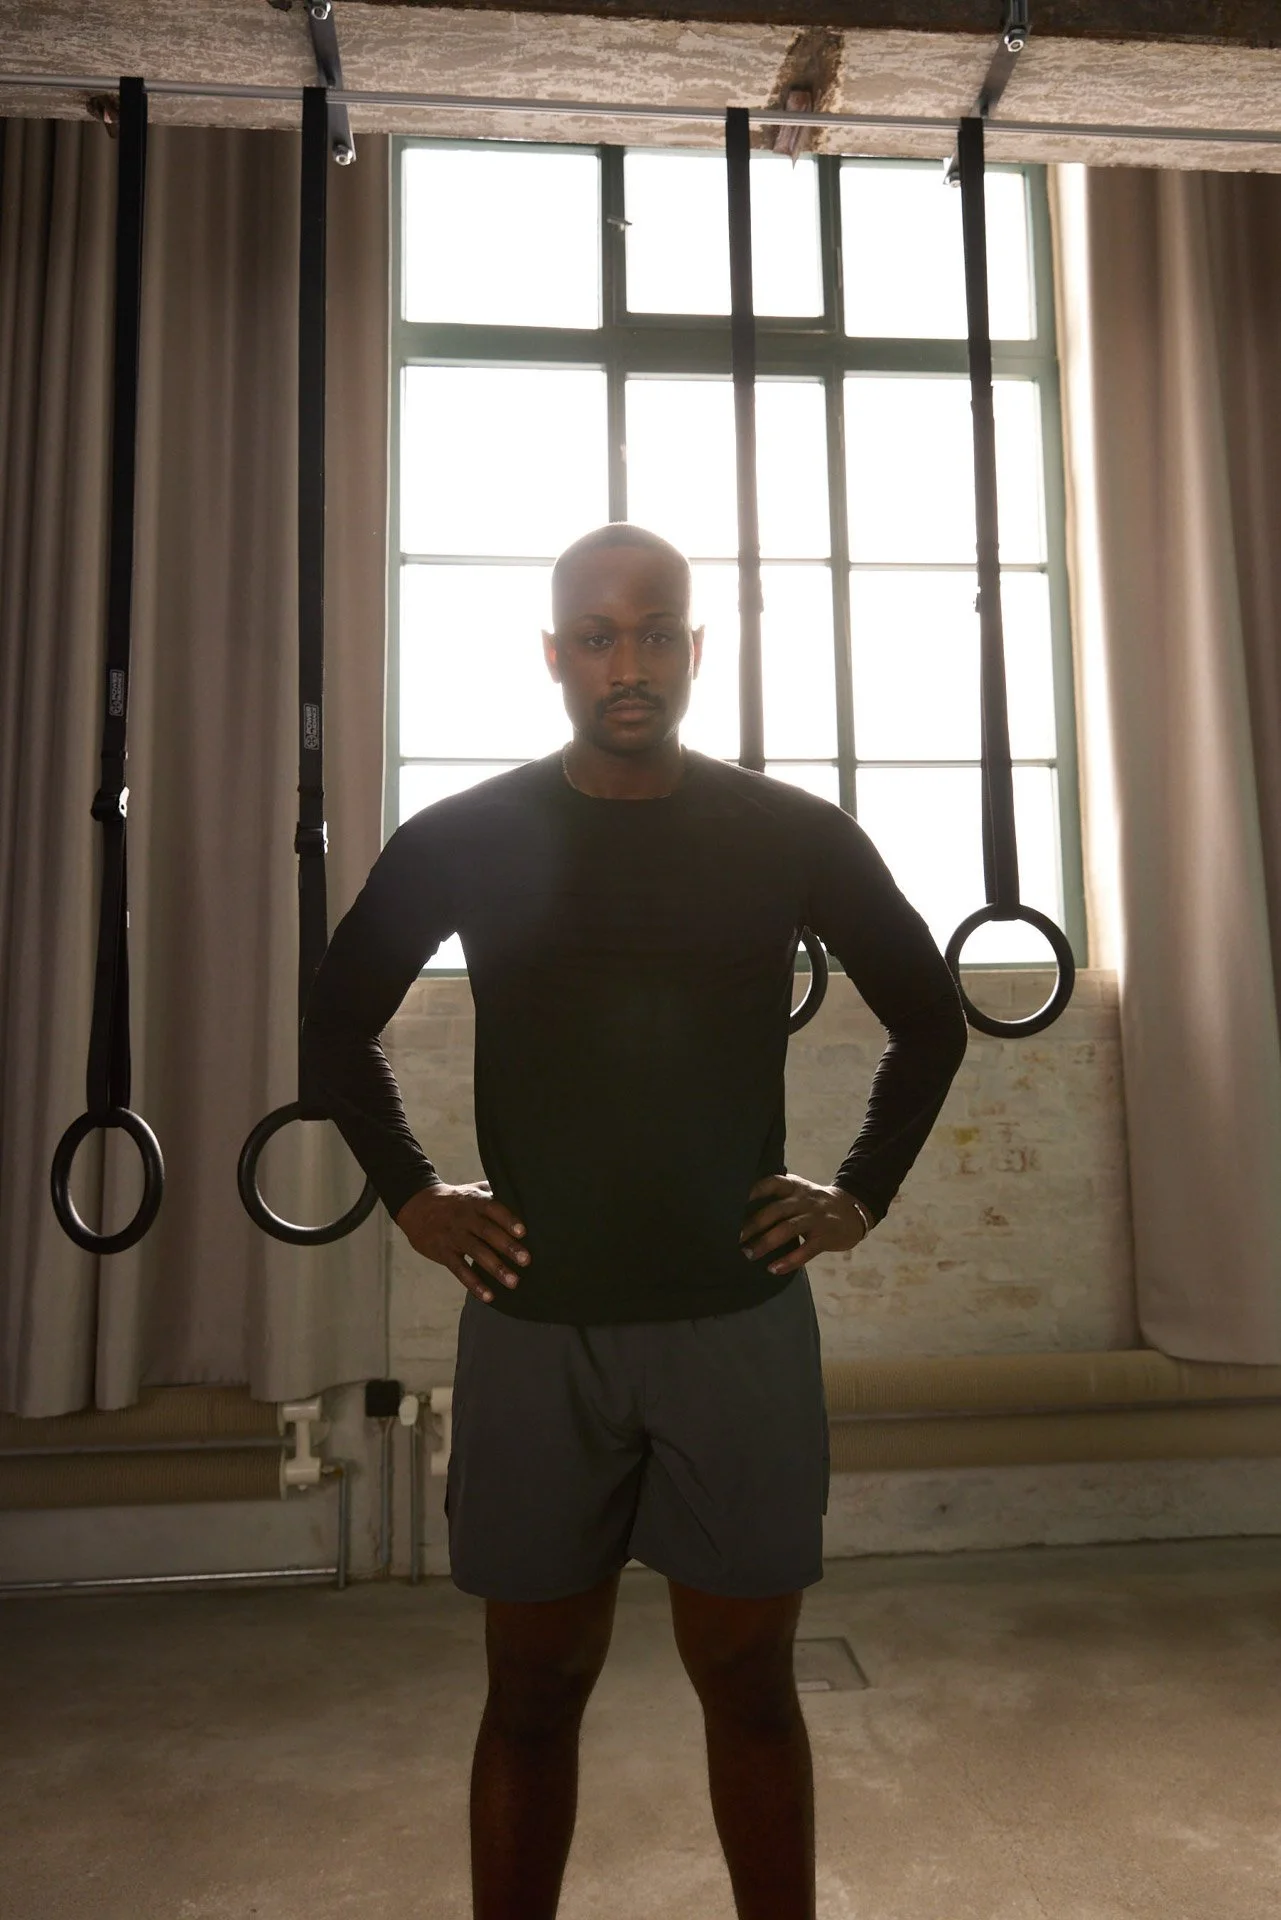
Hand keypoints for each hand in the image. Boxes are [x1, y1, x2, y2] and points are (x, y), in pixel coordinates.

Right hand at [395, 1181, 529, 1304]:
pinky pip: (459, 1270)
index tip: (523, 1232)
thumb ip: (495, 1193)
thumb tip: (526, 1199)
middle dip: (507, 1246)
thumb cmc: (455, 1200)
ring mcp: (453, 1236)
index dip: (507, 1219)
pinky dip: (474, 1284)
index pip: (493, 1208)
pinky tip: (489, 1296)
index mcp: (474, 1201)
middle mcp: (464, 1218)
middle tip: (526, 1260)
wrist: (417, 1206)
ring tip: (513, 1282)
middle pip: (487, 1232)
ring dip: (495, 1268)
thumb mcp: (473, 1190)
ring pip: (476, 1252)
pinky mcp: (443, 1252)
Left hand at [739, 1175, 868, 1276]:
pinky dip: (789, 1261)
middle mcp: (804, 1199)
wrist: (853, 1209)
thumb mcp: (799, 1191)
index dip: (752, 1192)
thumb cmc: (815, 1203)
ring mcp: (816, 1217)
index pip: (771, 1183)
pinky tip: (774, 1269)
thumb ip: (777, 1196)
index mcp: (794, 1186)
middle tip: (735, 1238)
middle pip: (775, 1210)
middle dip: (753, 1225)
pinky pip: (806, 1250)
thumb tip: (741, 1210)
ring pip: (788, 1229)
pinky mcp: (826, 1236)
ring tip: (749, 1255)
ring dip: (766, 1243)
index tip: (731, 1204)